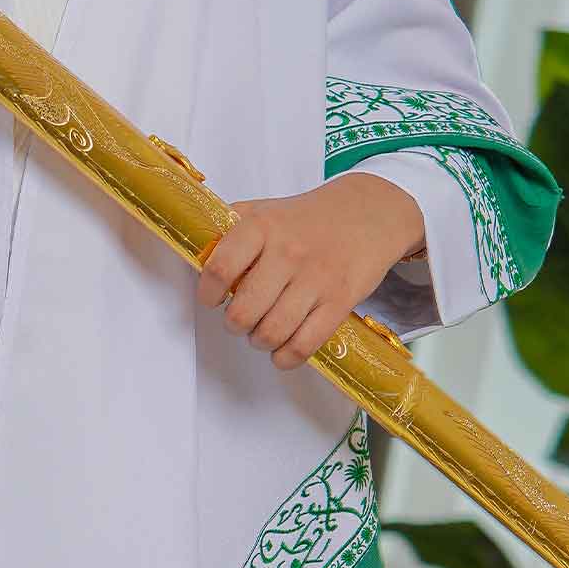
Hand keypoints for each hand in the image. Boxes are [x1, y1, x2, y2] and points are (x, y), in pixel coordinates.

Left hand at [196, 172, 427, 368]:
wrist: (370, 213)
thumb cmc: (309, 218)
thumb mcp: (266, 209)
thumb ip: (232, 229)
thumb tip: (199, 259)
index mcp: (262, 226)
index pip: (220, 268)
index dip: (208, 293)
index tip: (211, 299)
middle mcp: (288, 252)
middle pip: (243, 312)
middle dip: (235, 324)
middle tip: (239, 320)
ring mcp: (316, 279)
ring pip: (271, 333)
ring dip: (259, 341)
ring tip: (261, 333)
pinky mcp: (340, 301)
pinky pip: (304, 345)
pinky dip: (286, 358)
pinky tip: (282, 350)